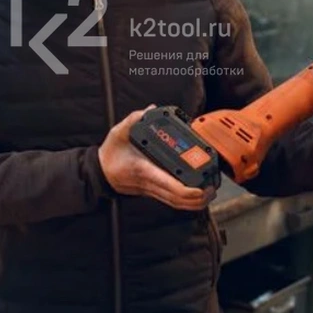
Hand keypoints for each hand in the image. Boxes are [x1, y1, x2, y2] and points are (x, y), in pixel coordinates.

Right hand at [98, 105, 215, 210]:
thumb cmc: (111, 154)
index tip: (201, 188)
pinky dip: (187, 201)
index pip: (169, 185)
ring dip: (195, 203)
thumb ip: (133, 119)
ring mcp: (152, 190)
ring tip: (209, 193)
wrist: (100, 171)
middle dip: (198, 198)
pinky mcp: (153, 192)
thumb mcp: (118, 132)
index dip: (188, 190)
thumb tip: (151, 109)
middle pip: (178, 199)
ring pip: (176, 203)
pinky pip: (172, 200)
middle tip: (212, 188)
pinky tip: (197, 195)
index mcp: (144, 170)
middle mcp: (150, 183)